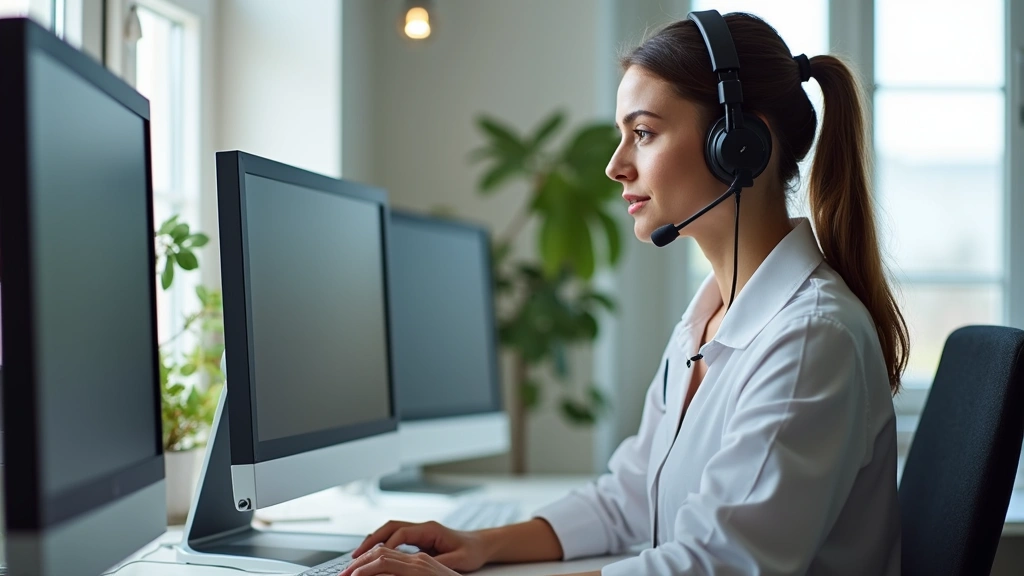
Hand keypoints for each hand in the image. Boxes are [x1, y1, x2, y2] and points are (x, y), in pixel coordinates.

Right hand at [348, 520, 488, 572]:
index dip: (387, 546)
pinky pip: (394, 537)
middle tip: (355, 556)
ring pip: (389, 531)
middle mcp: (422, 527)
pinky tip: (372, 555)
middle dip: (371, 540)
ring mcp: (419, 531)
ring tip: (358, 556)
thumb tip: (422, 567)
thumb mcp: (459, 560)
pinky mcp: (419, 538)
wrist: (481, 544)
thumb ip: (440, 562)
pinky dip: (381, 544)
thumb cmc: (472, 551)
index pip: (401, 533)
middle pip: (389, 527)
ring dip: (372, 541)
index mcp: (430, 529)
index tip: (375, 559)